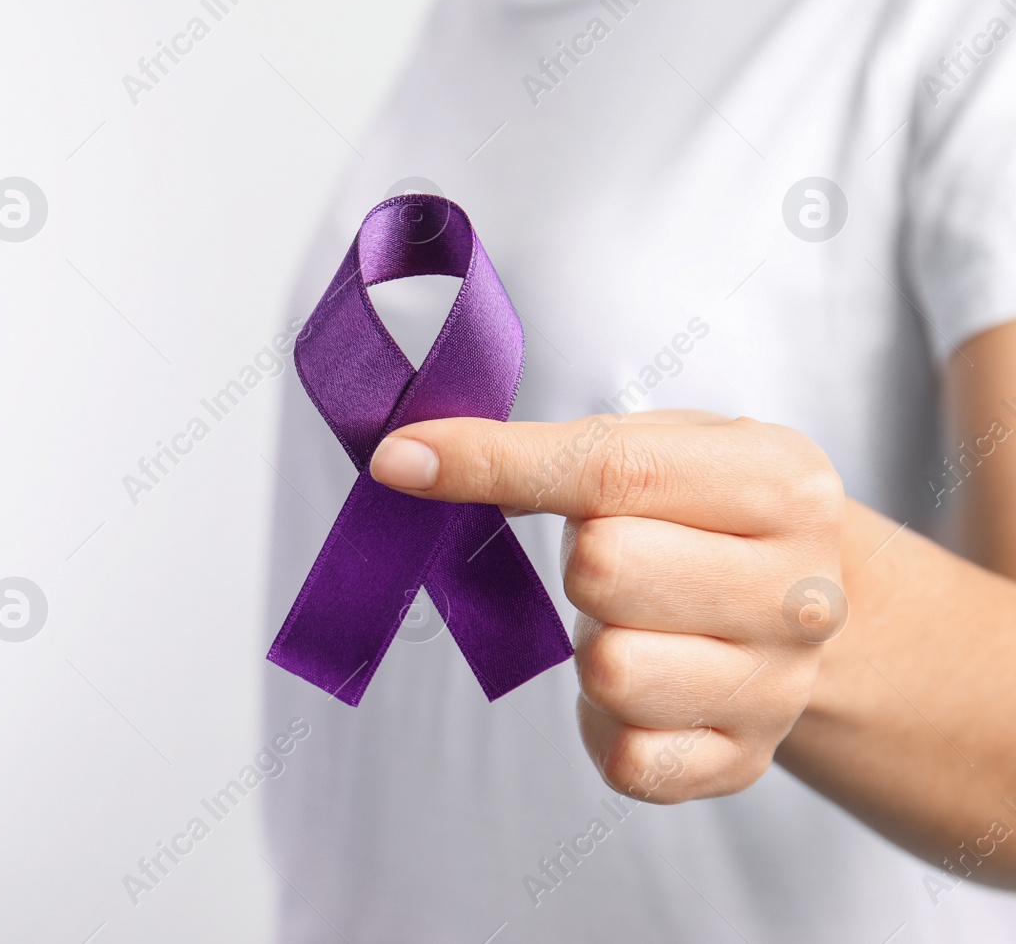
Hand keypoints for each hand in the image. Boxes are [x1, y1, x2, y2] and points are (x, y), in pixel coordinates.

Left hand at [368, 410, 847, 802]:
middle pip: (607, 572)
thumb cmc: (706, 513)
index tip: (401, 461)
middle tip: (611, 559)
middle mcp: (798, 590)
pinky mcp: (744, 761)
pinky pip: (628, 760)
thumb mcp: (655, 446)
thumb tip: (411, 461)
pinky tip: (639, 686)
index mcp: (780, 482)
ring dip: (592, 644)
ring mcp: (779, 686)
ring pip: (613, 671)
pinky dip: (606, 724)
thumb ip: (543, 450)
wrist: (807, 603)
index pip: (611, 469)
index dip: (490, 462)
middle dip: (579, 562)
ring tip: (630, 621)